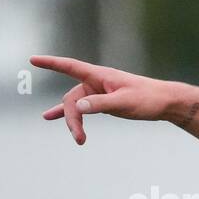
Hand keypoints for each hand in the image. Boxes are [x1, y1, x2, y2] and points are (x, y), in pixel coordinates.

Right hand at [31, 54, 173, 144]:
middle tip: (79, 138)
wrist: (165, 102)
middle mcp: (96, 82)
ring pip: (77, 106)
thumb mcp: (125, 103)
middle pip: (72, 98)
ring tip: (78, 139)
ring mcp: (98, 92)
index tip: (33, 60)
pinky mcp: (103, 102)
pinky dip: (71, 114)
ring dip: (73, 122)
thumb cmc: (148, 99)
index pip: (70, 67)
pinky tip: (52, 117)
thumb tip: (78, 107)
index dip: (51, 64)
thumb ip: (101, 104)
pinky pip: (83, 108)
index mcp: (99, 76)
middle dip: (72, 118)